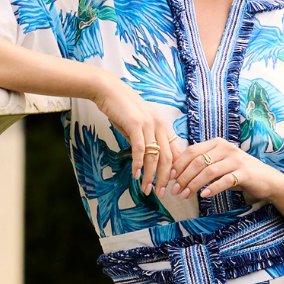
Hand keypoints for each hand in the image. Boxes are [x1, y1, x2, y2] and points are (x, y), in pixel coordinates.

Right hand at [92, 77, 178, 195]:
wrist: (109, 90)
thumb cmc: (123, 109)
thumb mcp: (139, 126)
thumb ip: (145, 141)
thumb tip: (147, 159)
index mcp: (162, 126)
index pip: (174, 152)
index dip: (173, 171)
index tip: (170, 185)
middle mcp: (159, 125)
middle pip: (167, 158)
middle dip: (164, 179)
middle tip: (160, 193)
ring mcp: (148, 125)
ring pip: (154, 156)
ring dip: (150, 175)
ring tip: (146, 189)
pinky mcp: (135, 124)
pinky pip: (140, 149)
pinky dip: (139, 164)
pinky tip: (136, 175)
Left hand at [170, 135, 283, 249]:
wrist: (266, 179)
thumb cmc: (238, 172)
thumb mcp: (219, 164)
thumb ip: (203, 164)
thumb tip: (177, 173)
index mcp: (216, 143)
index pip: (192, 151)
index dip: (179, 165)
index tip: (171, 179)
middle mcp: (225, 148)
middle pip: (198, 162)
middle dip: (184, 177)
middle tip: (175, 190)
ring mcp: (235, 159)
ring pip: (208, 171)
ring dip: (194, 184)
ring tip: (186, 195)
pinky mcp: (243, 172)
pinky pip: (224, 180)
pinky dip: (212, 189)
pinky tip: (204, 196)